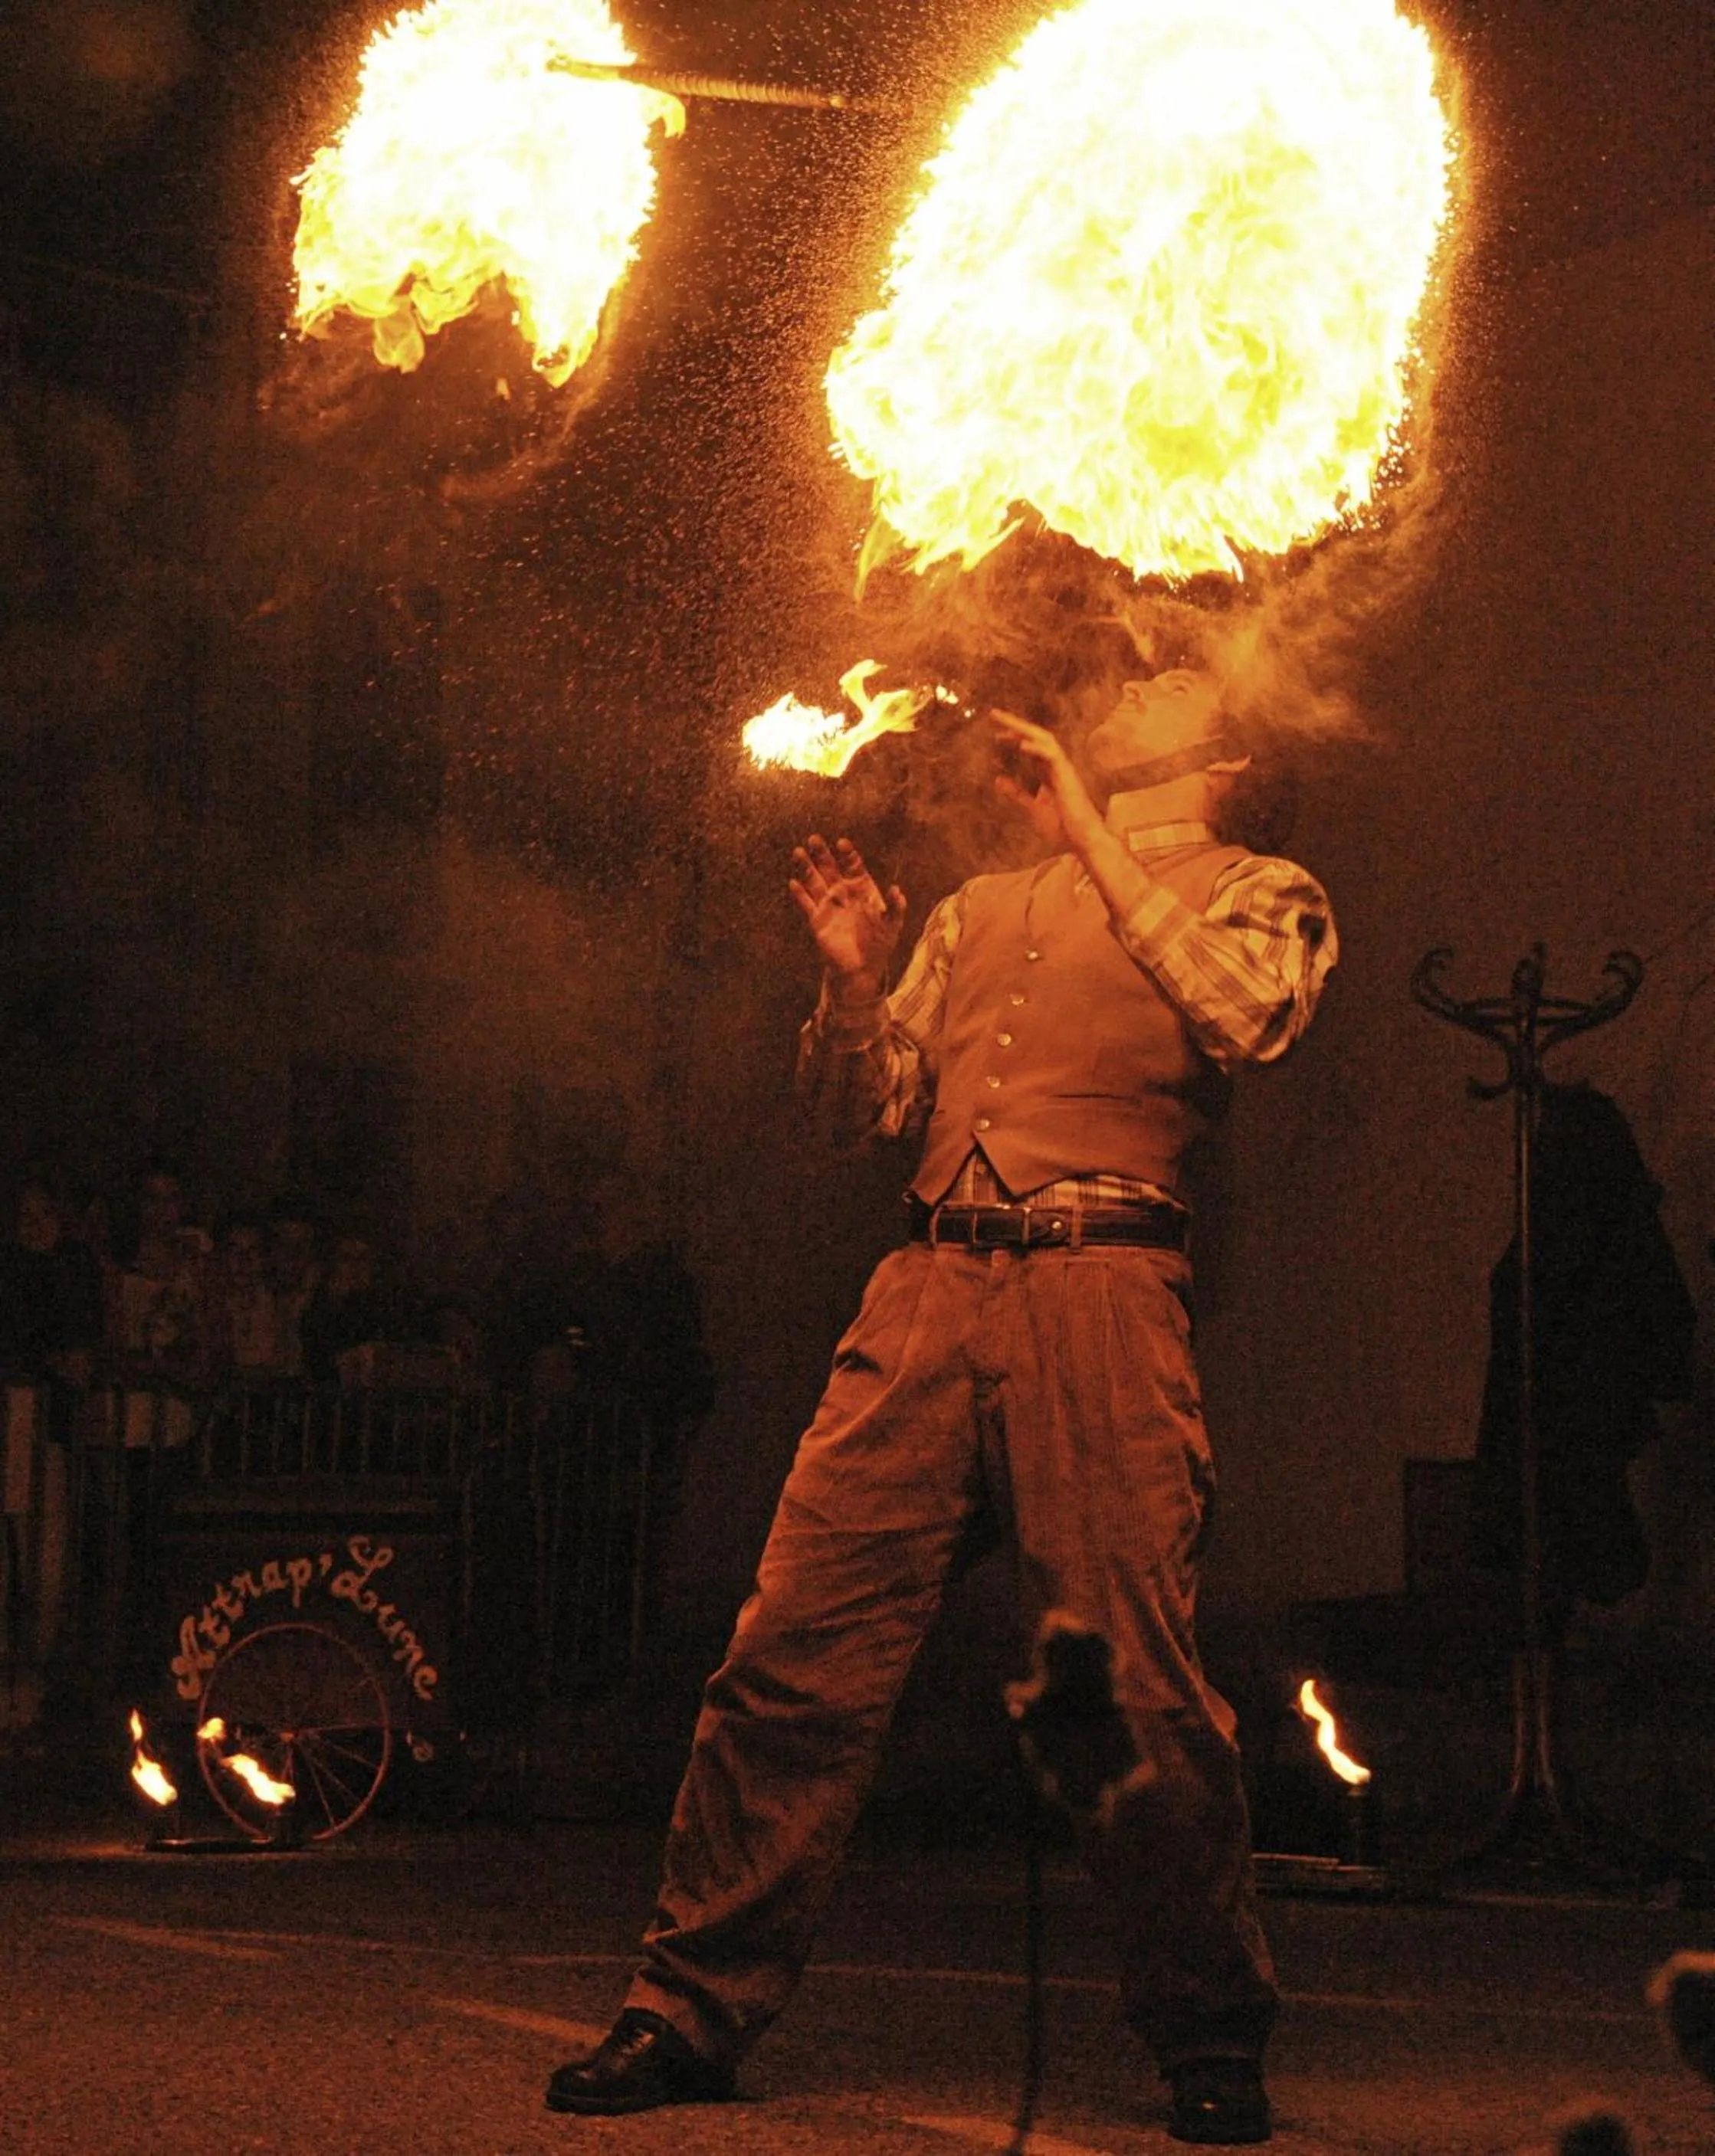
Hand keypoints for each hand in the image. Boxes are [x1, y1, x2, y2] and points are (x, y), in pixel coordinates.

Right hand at [789, 834, 906, 995]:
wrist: (861, 967)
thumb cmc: (879, 944)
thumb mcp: (892, 925)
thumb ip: (895, 907)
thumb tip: (896, 890)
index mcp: (862, 888)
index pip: (853, 865)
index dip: (847, 854)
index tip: (842, 843)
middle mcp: (843, 891)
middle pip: (830, 867)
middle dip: (822, 853)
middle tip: (814, 839)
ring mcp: (828, 904)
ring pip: (814, 881)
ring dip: (806, 867)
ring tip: (798, 852)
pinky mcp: (817, 920)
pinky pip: (806, 904)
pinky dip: (800, 894)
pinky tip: (793, 882)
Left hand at [987, 710, 1101, 850]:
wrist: (1082, 840)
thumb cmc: (1063, 826)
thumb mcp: (1033, 808)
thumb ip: (1017, 793)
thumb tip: (998, 780)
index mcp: (1049, 772)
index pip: (1030, 747)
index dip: (1013, 738)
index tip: (996, 736)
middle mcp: (1056, 766)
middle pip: (1036, 736)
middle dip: (1015, 724)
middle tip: (994, 714)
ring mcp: (1063, 769)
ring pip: (1045, 739)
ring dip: (1023, 729)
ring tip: (1004, 723)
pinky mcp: (1068, 776)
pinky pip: (1053, 756)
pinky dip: (1037, 749)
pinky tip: (1021, 745)